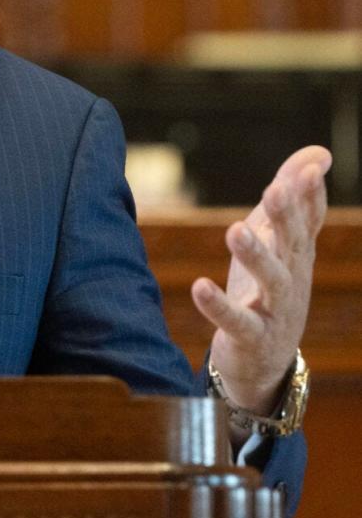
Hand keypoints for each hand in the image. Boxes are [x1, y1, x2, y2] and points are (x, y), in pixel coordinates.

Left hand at [191, 145, 330, 424]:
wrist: (266, 362)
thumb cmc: (270, 290)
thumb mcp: (280, 241)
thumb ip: (294, 199)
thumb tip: (318, 154)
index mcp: (296, 255)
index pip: (308, 222)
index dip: (310, 196)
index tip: (310, 169)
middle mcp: (292, 280)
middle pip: (292, 245)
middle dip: (286, 217)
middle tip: (274, 189)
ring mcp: (275, 311)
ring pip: (271, 282)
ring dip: (255, 256)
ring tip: (234, 230)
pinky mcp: (251, 337)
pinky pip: (236, 322)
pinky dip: (219, 306)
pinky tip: (200, 286)